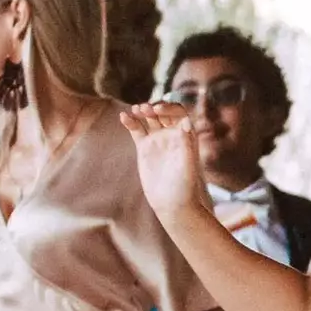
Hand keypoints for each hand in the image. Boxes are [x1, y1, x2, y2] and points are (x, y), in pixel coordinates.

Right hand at [122, 99, 206, 213]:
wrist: (172, 203)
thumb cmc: (185, 187)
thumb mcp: (187, 166)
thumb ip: (187, 144)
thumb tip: (186, 123)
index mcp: (186, 135)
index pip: (178, 113)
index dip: (168, 108)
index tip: (158, 110)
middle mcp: (172, 134)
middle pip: (162, 112)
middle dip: (154, 107)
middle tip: (145, 109)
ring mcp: (157, 139)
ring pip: (148, 118)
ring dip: (142, 111)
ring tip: (135, 110)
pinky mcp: (144, 147)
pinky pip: (137, 130)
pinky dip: (130, 122)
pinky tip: (123, 117)